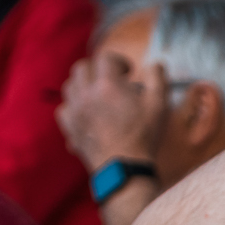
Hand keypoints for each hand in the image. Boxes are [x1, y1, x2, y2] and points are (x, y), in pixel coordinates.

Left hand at [59, 52, 166, 171]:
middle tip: (112, 80)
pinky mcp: (69, 126)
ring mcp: (74, 110)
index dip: (118, 61)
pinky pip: (64, 107)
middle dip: (98, 69)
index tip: (129, 71)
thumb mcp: (159, 104)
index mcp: (107, 84)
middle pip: (82, 67)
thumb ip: (158, 78)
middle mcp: (86, 93)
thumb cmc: (144, 134)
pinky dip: (74, 105)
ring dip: (84, 84)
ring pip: (70, 85)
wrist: (124, 166)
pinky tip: (86, 111)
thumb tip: (155, 64)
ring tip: (98, 94)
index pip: (106, 58)